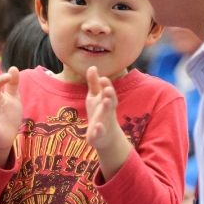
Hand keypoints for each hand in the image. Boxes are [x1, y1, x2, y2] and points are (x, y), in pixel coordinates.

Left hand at [85, 66, 129, 180]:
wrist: (106, 136)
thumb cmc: (99, 112)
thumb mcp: (95, 97)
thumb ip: (94, 83)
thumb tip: (92, 67)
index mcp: (106, 100)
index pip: (107, 91)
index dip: (106, 85)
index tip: (103, 78)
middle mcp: (107, 110)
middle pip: (111, 101)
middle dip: (110, 95)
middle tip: (108, 89)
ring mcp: (105, 122)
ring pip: (107, 115)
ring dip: (107, 108)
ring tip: (105, 101)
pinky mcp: (99, 133)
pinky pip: (100, 131)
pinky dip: (99, 128)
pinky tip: (97, 126)